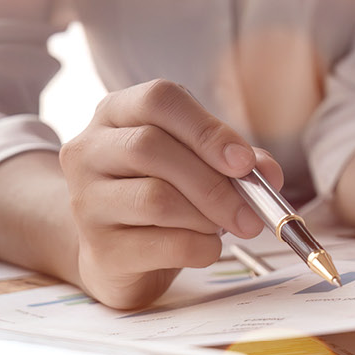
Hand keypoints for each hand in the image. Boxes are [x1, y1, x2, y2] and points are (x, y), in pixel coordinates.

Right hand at [59, 80, 284, 308]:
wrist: (117, 254)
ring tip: (224, 226)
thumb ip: (233, 162)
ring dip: (207, 217)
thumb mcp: (194, 165)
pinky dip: (200, 247)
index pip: (158, 99)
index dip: (206, 128)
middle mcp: (89, 151)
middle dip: (213, 182)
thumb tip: (267, 172)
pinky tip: (207, 247)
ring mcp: (86, 201)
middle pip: (151, 148)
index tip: (244, 161)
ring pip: (155, 198)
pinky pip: (162, 244)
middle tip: (252, 211)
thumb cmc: (158, 196)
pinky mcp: (100, 250)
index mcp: (115, 114)